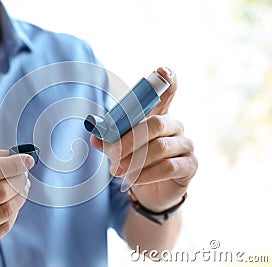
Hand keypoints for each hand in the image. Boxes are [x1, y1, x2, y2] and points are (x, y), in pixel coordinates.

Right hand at [0, 150, 33, 259]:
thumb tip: (13, 155)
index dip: (13, 164)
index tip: (27, 160)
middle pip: (0, 192)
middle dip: (19, 180)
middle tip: (24, 175)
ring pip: (5, 211)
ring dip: (20, 196)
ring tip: (22, 187)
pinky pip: (4, 227)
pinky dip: (14, 213)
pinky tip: (12, 204)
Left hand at [91, 67, 197, 211]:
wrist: (150, 191)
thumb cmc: (135, 162)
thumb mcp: (119, 150)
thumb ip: (109, 141)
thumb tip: (95, 137)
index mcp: (158, 115)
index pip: (168, 93)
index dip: (167, 81)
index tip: (161, 70)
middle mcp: (175, 126)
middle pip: (156, 123)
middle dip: (130, 139)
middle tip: (112, 153)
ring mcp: (185, 145)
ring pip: (161, 147)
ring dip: (135, 160)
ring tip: (117, 170)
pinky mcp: (190, 165)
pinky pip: (169, 166)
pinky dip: (147, 173)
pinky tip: (134, 179)